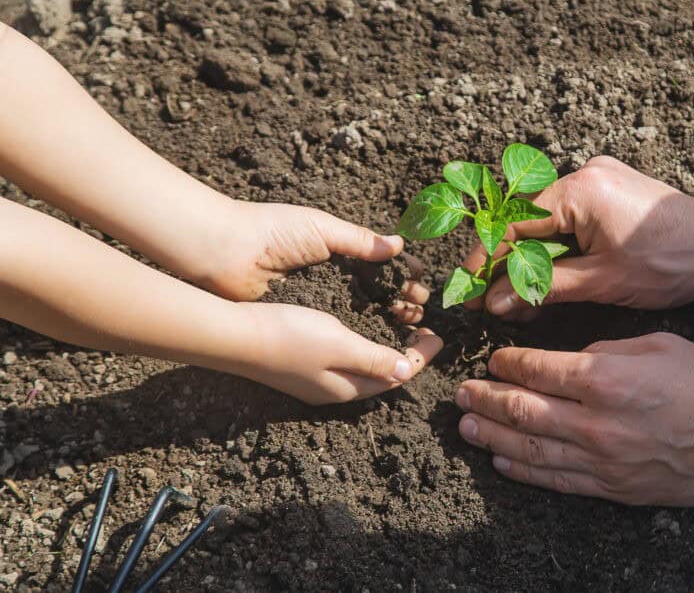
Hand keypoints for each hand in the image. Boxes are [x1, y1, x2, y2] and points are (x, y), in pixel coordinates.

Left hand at [195, 201, 429, 323]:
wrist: (225, 253)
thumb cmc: (272, 232)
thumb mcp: (321, 229)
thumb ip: (360, 240)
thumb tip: (399, 247)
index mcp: (338, 250)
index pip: (381, 264)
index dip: (403, 274)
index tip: (422, 283)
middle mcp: (333, 277)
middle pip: (378, 292)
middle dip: (403, 299)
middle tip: (421, 310)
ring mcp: (320, 299)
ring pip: (364, 312)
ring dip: (389, 317)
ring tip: (410, 323)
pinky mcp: (307, 317)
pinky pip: (340, 327)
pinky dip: (363, 332)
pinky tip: (382, 338)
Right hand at [236, 302, 442, 404]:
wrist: (234, 336)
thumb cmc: (288, 336)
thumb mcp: (340, 345)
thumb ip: (375, 359)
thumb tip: (409, 372)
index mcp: (347, 387)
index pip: (397, 377)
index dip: (420, 357)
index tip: (437, 336)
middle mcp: (333, 389)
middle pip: (382, 376)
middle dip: (406, 355)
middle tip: (422, 329)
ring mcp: (315, 380)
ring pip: (362, 369)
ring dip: (384, 350)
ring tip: (398, 326)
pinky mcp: (300, 366)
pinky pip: (344, 360)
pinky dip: (363, 346)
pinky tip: (360, 330)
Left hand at [454, 332, 693, 505]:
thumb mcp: (660, 345)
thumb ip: (608, 351)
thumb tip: (572, 361)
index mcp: (608, 379)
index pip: (539, 369)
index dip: (508, 364)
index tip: (493, 360)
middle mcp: (598, 423)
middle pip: (524, 410)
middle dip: (486, 400)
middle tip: (461, 394)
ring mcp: (604, 461)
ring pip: (532, 448)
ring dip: (494, 436)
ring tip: (467, 427)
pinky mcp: (614, 488)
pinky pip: (558, 481)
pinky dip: (526, 471)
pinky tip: (504, 461)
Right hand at [463, 157, 693, 317]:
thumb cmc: (672, 263)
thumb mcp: (601, 282)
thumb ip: (543, 288)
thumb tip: (495, 301)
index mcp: (579, 189)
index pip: (514, 225)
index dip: (486, 260)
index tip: (468, 290)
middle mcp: (585, 173)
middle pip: (526, 221)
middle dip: (505, 263)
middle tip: (484, 300)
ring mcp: (598, 179)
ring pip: (546, 223)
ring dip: (529, 260)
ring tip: (514, 300)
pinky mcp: (609, 190)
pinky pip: (568, 219)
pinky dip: (555, 249)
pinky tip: (545, 281)